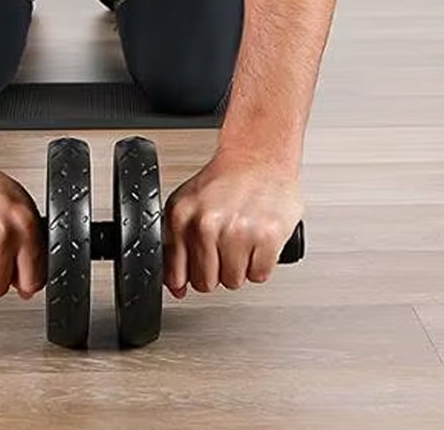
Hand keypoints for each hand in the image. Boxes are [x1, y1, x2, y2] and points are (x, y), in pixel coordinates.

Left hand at [163, 146, 304, 296]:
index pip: (177, 275)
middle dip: (217, 271)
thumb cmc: (225, 181)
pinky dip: (261, 264)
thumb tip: (176, 287)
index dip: (191, 274)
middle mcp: (207, 225)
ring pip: (234, 282)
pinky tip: (258, 242)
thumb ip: (176, 244)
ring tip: (243, 241)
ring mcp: (238, 232)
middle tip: (226, 249)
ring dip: (241, 268)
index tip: (199, 267)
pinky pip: (259, 275)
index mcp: (182, 217)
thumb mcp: (187, 204)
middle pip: (206, 284)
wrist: (258, 156)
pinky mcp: (268, 237)